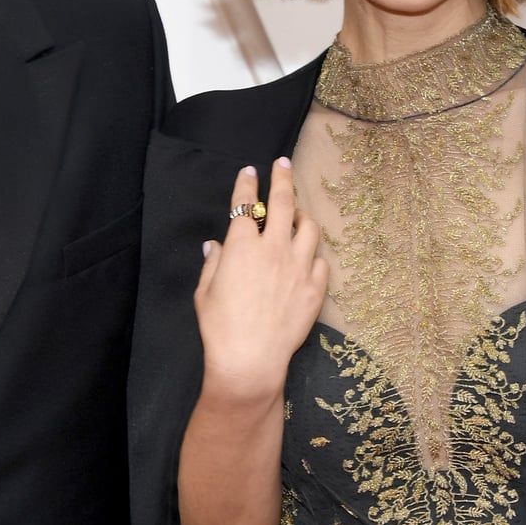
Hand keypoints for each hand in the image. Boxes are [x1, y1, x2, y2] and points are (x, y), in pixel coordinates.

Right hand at [193, 158, 327, 408]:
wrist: (250, 360)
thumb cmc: (220, 328)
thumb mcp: (205, 292)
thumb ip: (213, 263)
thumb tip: (215, 245)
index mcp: (242, 246)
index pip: (244, 203)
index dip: (246, 183)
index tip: (249, 171)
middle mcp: (273, 249)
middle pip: (283, 201)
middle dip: (282, 176)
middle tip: (283, 164)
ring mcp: (298, 267)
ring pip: (309, 227)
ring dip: (302, 216)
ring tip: (297, 217)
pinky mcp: (315, 289)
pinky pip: (320, 262)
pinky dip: (313, 255)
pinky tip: (306, 258)